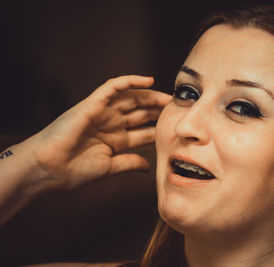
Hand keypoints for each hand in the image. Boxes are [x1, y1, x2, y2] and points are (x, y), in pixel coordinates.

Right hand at [27, 75, 170, 189]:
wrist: (49, 167)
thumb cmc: (75, 171)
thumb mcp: (110, 168)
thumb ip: (130, 163)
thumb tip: (150, 167)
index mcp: (116, 141)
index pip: (143, 131)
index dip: (160, 128)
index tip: (177, 128)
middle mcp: (111, 124)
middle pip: (141, 113)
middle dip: (159, 111)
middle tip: (179, 109)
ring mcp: (103, 113)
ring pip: (132, 99)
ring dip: (151, 96)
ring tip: (169, 97)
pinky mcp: (93, 103)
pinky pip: (113, 87)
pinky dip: (130, 81)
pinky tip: (149, 81)